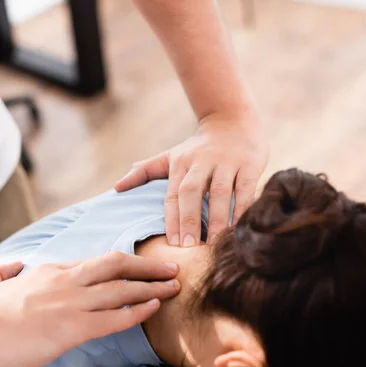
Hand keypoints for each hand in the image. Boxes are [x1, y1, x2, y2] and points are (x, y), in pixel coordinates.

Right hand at [0, 252, 179, 366]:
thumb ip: (9, 271)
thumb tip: (13, 264)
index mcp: (51, 270)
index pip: (97, 262)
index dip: (124, 263)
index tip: (142, 265)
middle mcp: (65, 281)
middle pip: (116, 265)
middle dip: (147, 265)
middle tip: (171, 267)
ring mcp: (70, 303)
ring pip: (121, 289)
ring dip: (152, 286)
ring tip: (174, 286)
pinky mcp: (71, 329)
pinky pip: (114, 318)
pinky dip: (138, 311)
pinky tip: (154, 309)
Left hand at [116, 111, 268, 245]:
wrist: (233, 119)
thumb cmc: (199, 148)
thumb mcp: (171, 155)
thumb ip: (146, 171)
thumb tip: (116, 187)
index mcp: (181, 163)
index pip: (173, 196)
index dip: (173, 220)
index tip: (174, 245)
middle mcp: (202, 162)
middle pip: (192, 192)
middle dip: (189, 220)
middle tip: (189, 248)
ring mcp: (227, 163)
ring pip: (220, 193)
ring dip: (217, 220)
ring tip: (215, 244)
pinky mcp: (249, 164)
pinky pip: (245, 190)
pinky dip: (242, 209)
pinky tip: (239, 229)